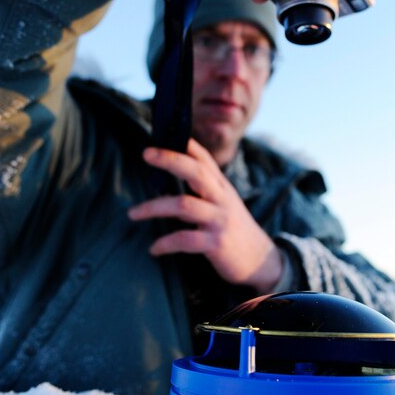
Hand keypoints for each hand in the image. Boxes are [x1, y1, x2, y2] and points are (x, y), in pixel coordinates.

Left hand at [127, 139, 283, 292]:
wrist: (261, 261)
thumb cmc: (234, 229)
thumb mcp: (224, 203)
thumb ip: (204, 188)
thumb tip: (172, 175)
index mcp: (221, 188)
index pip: (205, 159)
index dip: (186, 145)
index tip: (164, 133)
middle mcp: (222, 199)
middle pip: (197, 172)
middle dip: (170, 160)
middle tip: (147, 154)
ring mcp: (220, 220)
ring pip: (184, 205)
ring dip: (154, 207)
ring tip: (133, 213)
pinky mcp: (217, 243)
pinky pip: (185, 239)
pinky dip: (166, 243)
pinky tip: (153, 248)